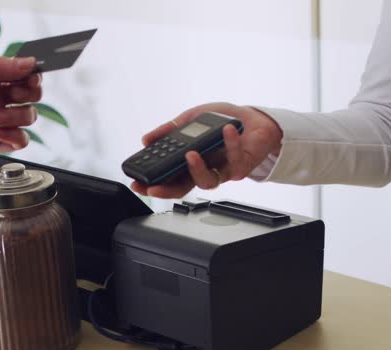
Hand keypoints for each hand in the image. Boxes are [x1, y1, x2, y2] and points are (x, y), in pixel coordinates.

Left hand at [0, 56, 42, 171]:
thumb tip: (30, 62)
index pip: (22, 74)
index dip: (31, 75)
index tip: (29, 78)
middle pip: (31, 95)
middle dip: (29, 95)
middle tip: (12, 97)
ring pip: (28, 117)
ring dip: (18, 117)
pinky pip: (20, 141)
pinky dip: (16, 138)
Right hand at [131, 102, 282, 198]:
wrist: (253, 119)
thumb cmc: (221, 122)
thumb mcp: (190, 119)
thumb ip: (169, 129)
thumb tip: (146, 139)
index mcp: (189, 161)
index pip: (168, 177)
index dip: (152, 183)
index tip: (137, 183)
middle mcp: (204, 170)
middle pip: (182, 188)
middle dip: (166, 189)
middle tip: (154, 185)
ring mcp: (222, 172)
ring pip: (206, 182)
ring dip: (197, 169)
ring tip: (191, 153)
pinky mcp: (241, 167)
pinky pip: (234, 160)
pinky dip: (230, 143)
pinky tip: (227, 129)